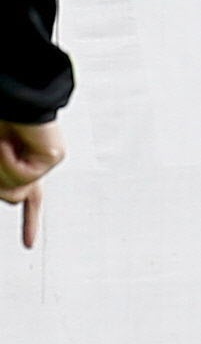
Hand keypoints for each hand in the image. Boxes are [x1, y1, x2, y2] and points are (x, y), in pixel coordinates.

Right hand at [0, 118, 63, 248]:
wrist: (10, 98)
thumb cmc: (1, 122)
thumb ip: (2, 180)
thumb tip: (15, 201)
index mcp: (21, 165)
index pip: (27, 200)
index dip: (29, 223)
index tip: (29, 245)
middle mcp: (36, 166)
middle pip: (12, 198)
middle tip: (0, 150)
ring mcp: (45, 162)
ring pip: (15, 191)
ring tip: (2, 144)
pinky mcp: (52, 157)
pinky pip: (23, 174)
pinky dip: (8, 159)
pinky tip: (11, 141)